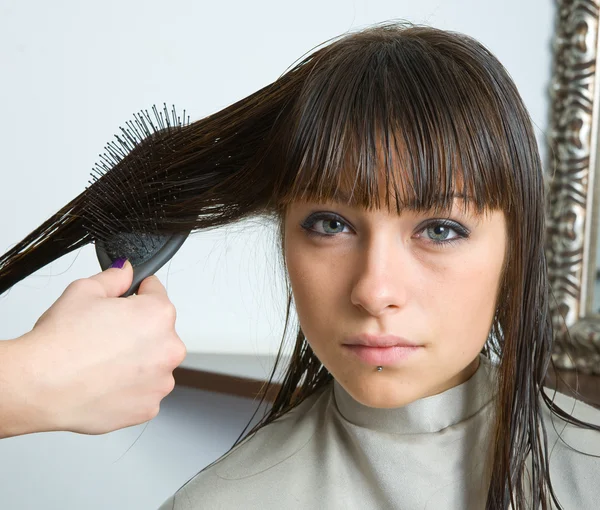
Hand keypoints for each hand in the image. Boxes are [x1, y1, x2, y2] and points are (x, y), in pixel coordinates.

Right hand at [20, 260, 186, 434]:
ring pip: (152, 364)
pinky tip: (105, 383)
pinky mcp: (148, 408)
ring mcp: (160, 382)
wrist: (41, 386)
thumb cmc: (61, 342)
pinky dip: (129, 388)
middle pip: (157, 331)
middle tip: (105, 336)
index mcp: (159, 315)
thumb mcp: (85, 290)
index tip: (125, 301)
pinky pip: (144, 391)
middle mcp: (169, 348)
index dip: (137, 294)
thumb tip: (126, 271)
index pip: (156, 293)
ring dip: (136, 362)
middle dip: (137, 331)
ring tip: (103, 362)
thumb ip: (115, 277)